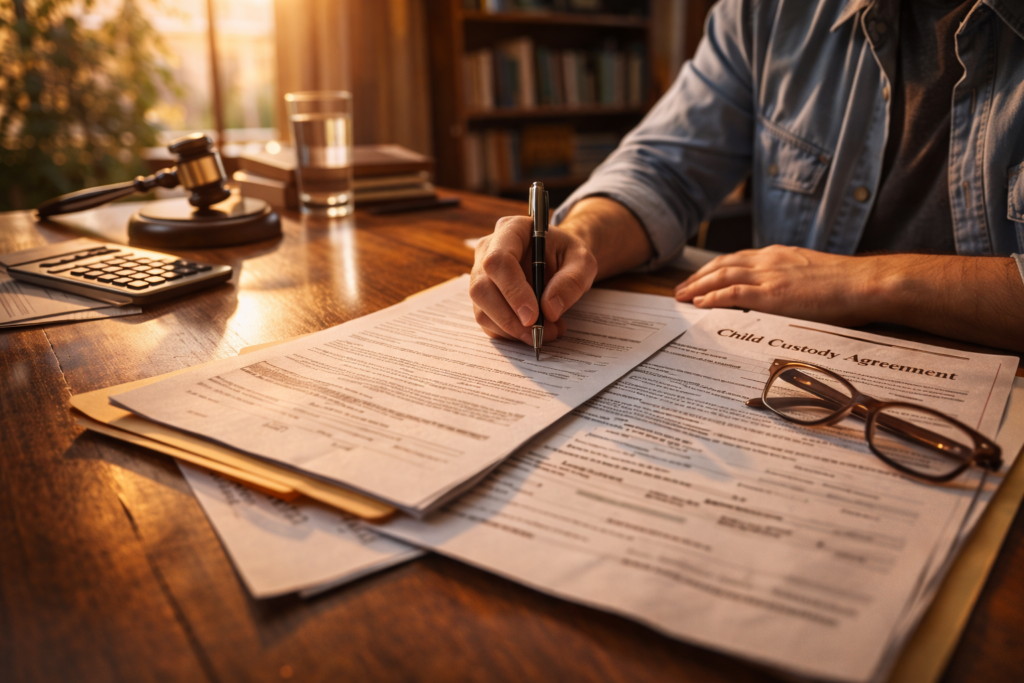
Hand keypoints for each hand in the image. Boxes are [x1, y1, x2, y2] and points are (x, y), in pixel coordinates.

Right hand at [470, 215, 597, 344]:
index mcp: (511, 230)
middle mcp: (488, 250)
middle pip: (481, 288)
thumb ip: (571, 281)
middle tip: (539, 333)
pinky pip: (487, 321)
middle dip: (509, 318)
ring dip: (512, 330)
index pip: (498, 260)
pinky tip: (533, 331)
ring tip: (547, 332)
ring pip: (481, 309)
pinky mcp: (484, 297)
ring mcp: (481, 274)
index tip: (533, 316)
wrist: (561, 259)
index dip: (512, 291)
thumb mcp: (583, 262)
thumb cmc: (569, 255)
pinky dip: (510, 334)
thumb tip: (549, 309)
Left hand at [674, 245, 878, 325]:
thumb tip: (787, 296)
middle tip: (681, 289)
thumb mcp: (814, 276)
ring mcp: (770, 277)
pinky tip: (699, 304)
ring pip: (722, 277)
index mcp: (780, 256)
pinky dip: (712, 298)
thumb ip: (794, 282)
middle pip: (723, 265)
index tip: (700, 278)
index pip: (737, 259)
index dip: (714, 268)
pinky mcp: (773, 295)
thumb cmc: (850, 285)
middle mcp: (770, 261)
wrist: (866, 283)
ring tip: (681, 297)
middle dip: (698, 277)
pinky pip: (733, 294)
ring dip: (697, 287)